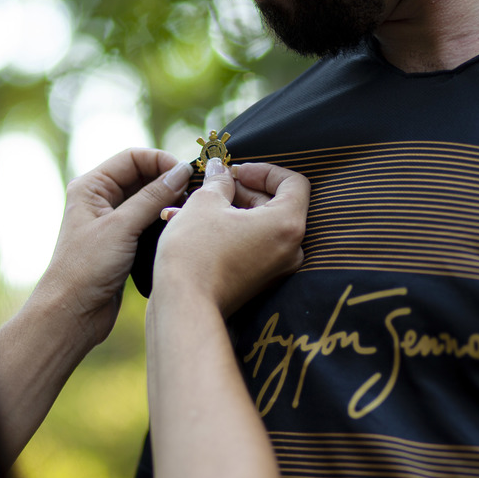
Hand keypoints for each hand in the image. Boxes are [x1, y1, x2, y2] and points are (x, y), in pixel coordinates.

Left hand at [35, 147, 192, 345]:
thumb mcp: (122, 227)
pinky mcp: (123, 241)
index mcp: (91, 187)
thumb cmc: (86, 268)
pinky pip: (149, 221)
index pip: (132, 158)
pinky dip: (165, 219)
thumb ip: (153, 197)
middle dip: (168, 180)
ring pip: (148, 199)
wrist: (72, 313)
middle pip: (142, 175)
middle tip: (195, 193)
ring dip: (169, 201)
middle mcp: (100, 199)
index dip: (161, 161)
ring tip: (191, 209)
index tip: (187, 174)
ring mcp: (112, 221)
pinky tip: (181, 226)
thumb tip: (181, 171)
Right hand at [153, 159, 309, 315]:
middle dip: (242, 191)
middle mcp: (291, 249)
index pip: (293, 183)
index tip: (236, 171)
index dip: (265, 170)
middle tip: (212, 186)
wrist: (185, 307)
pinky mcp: (260, 282)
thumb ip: (219, 181)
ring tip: (191, 206)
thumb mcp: (204, 203)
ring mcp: (277, 268)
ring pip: (259, 226)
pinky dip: (230, 232)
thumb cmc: (196, 252)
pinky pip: (252, 246)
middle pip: (276, 204)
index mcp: (287, 224)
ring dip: (230, 210)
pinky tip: (196, 225)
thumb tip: (220, 170)